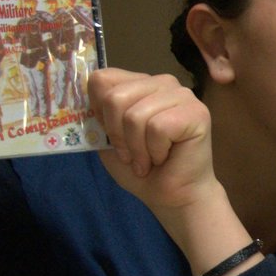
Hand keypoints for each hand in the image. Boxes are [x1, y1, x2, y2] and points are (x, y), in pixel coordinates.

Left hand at [89, 69, 219, 215]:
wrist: (172, 197)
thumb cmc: (141, 169)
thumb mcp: (107, 139)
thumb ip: (96, 115)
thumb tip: (79, 97)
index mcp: (140, 84)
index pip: (103, 79)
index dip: (98, 111)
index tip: (111, 136)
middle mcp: (162, 83)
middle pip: (115, 97)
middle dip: (117, 135)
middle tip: (131, 155)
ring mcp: (182, 95)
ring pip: (135, 115)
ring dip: (136, 148)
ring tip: (147, 160)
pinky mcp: (197, 112)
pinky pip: (158, 127)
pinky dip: (155, 151)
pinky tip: (164, 158)